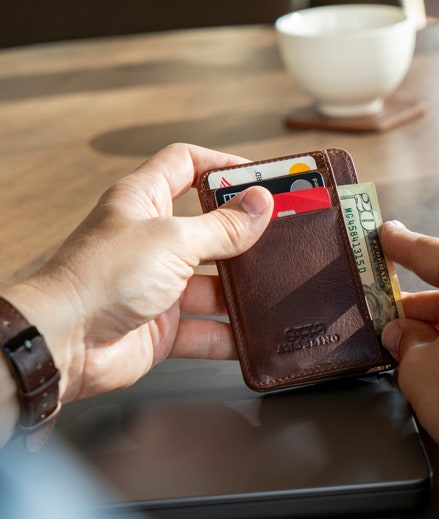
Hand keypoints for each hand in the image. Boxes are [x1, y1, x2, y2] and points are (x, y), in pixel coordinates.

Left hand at [3, 144, 272, 402]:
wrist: (64, 343)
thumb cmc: (99, 277)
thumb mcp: (172, 240)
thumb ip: (221, 227)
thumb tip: (260, 204)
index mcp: (145, 201)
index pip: (186, 165)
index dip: (222, 166)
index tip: (259, 178)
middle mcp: (153, 241)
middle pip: (209, 228)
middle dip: (245, 234)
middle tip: (282, 234)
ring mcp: (160, 285)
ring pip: (214, 284)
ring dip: (241, 289)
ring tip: (274, 286)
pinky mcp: (165, 326)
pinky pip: (207, 329)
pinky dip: (229, 335)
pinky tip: (253, 335)